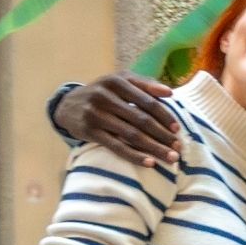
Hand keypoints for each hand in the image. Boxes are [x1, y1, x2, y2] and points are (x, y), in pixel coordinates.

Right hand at [59, 73, 180, 165]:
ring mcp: (96, 114)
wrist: (67, 104)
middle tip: (178, 148)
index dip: (165, 116)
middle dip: (162, 135)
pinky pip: (116, 146)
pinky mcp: (90, 131)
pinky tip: (150, 163)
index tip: (177, 129)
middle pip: (141, 119)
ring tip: (170, 158)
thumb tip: (169, 92)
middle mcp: (105, 96)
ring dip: (154, 148)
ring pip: (131, 135)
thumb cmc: (103, 92)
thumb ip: (145, 84)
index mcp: (117, 81)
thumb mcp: (120, 81)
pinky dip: (134, 155)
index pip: (147, 101)